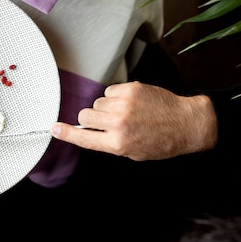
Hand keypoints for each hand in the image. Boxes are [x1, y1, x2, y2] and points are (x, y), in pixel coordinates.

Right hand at [50, 82, 217, 160]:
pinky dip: (117, 96)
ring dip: (106, 106)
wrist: (186, 124)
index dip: (66, 133)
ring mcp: (124, 105)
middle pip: (85, 115)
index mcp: (116, 144)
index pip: (82, 137)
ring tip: (126, 112)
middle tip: (106, 121)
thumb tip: (86, 130)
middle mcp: (118, 124)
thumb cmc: (160, 142)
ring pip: (98, 101)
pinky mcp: (131, 89)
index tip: (53, 128)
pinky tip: (132, 103)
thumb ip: (107, 142)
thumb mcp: (131, 152)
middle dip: (92, 117)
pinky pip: (110, 90)